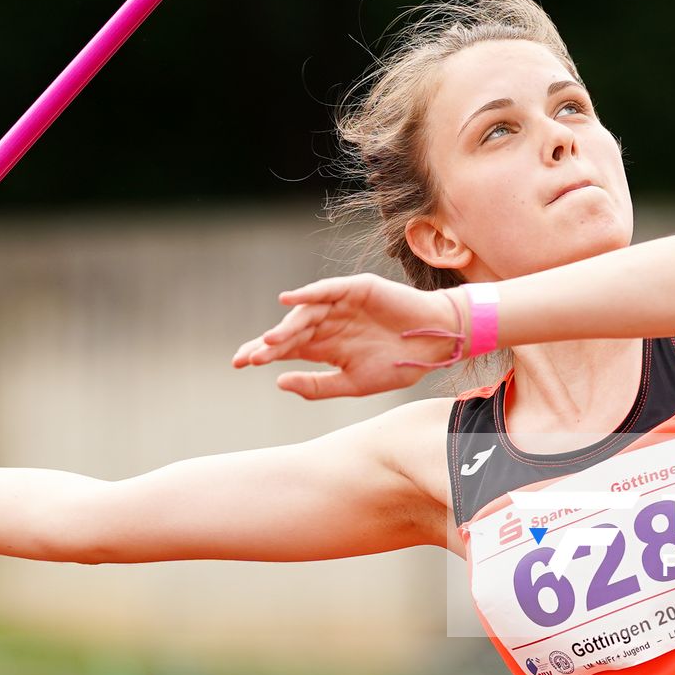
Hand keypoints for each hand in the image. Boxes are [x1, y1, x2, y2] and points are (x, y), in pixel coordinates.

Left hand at [230, 273, 463, 398]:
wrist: (434, 345)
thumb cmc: (398, 366)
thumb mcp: (352, 384)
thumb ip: (317, 385)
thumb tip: (278, 382)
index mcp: (326, 347)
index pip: (288, 348)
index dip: (263, 353)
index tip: (239, 363)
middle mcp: (329, 324)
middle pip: (290, 331)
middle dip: (267, 343)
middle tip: (246, 356)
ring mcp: (342, 305)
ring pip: (306, 314)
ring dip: (286, 327)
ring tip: (269, 342)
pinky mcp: (356, 289)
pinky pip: (327, 289)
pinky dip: (308, 294)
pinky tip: (289, 300)